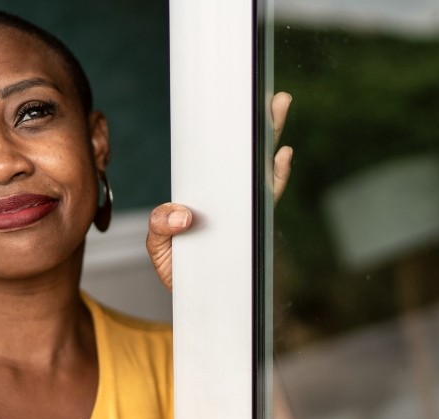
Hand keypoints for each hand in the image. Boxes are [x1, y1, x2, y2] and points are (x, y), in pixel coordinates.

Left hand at [147, 92, 293, 290]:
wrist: (191, 300)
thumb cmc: (178, 267)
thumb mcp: (157, 242)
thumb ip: (161, 224)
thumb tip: (184, 216)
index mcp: (208, 194)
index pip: (223, 157)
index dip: (233, 132)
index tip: (241, 102)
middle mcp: (231, 200)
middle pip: (250, 157)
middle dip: (264, 125)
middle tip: (275, 97)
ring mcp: (245, 213)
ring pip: (263, 172)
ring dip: (272, 143)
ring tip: (278, 112)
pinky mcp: (254, 230)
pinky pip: (268, 202)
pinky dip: (277, 179)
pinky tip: (281, 159)